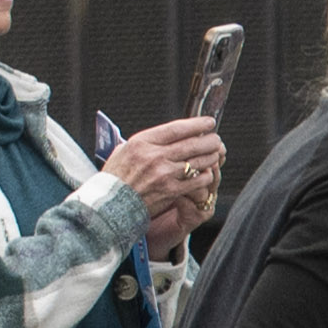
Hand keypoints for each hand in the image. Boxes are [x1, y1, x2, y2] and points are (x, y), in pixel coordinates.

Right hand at [110, 115, 226, 254]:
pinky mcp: (171, 190)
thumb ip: (145, 143)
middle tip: (216, 139)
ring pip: (197, 161)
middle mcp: (154, 155)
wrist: (110, 205)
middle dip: (209, 140)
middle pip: (191, 143)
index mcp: (142, 142)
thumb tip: (165, 135)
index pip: (177, 128)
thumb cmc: (116, 178)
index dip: (197, 124)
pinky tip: (208, 173)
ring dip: (210, 156)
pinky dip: (205, 176)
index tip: (208, 122)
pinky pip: (196, 180)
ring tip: (216, 154)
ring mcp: (164, 173)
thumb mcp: (123, 151)